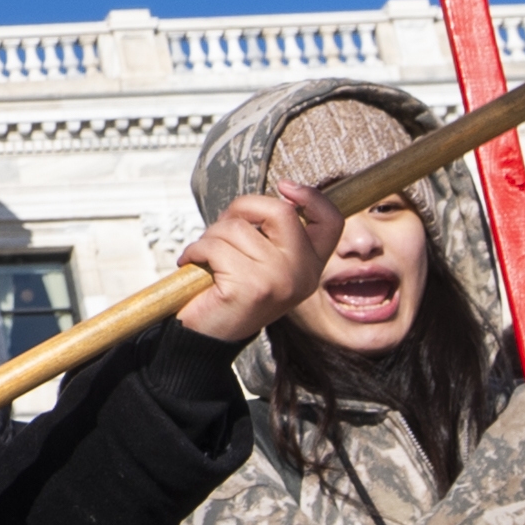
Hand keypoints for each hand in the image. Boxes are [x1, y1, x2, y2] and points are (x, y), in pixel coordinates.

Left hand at [173, 184, 340, 342]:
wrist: (205, 337)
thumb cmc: (228, 289)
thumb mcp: (261, 261)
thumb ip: (273, 234)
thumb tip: (278, 195)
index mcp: (310, 267)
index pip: (331, 222)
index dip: (313, 197)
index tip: (286, 188)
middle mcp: (302, 275)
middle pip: (280, 211)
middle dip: (241, 209)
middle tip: (222, 228)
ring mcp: (280, 281)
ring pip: (238, 227)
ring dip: (210, 237)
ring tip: (207, 259)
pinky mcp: (251, 287)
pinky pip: (215, 246)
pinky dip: (195, 251)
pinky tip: (193, 265)